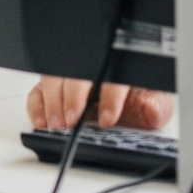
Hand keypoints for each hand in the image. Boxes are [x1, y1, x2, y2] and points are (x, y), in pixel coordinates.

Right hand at [26, 76, 174, 132]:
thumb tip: (152, 108)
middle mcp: (90, 69)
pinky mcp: (51, 88)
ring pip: (52, 80)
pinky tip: (42, 121)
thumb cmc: (136, 97)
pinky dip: (36, 107)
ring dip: (52, 102)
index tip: (108, 119)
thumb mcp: (154, 101)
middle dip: (72, 98)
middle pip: (76, 76)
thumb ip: (156, 105)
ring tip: (57, 123)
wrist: (123, 101)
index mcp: (118, 69)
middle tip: (72, 119)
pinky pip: (37, 92)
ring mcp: (69, 77)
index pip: (113, 79)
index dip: (110, 98)